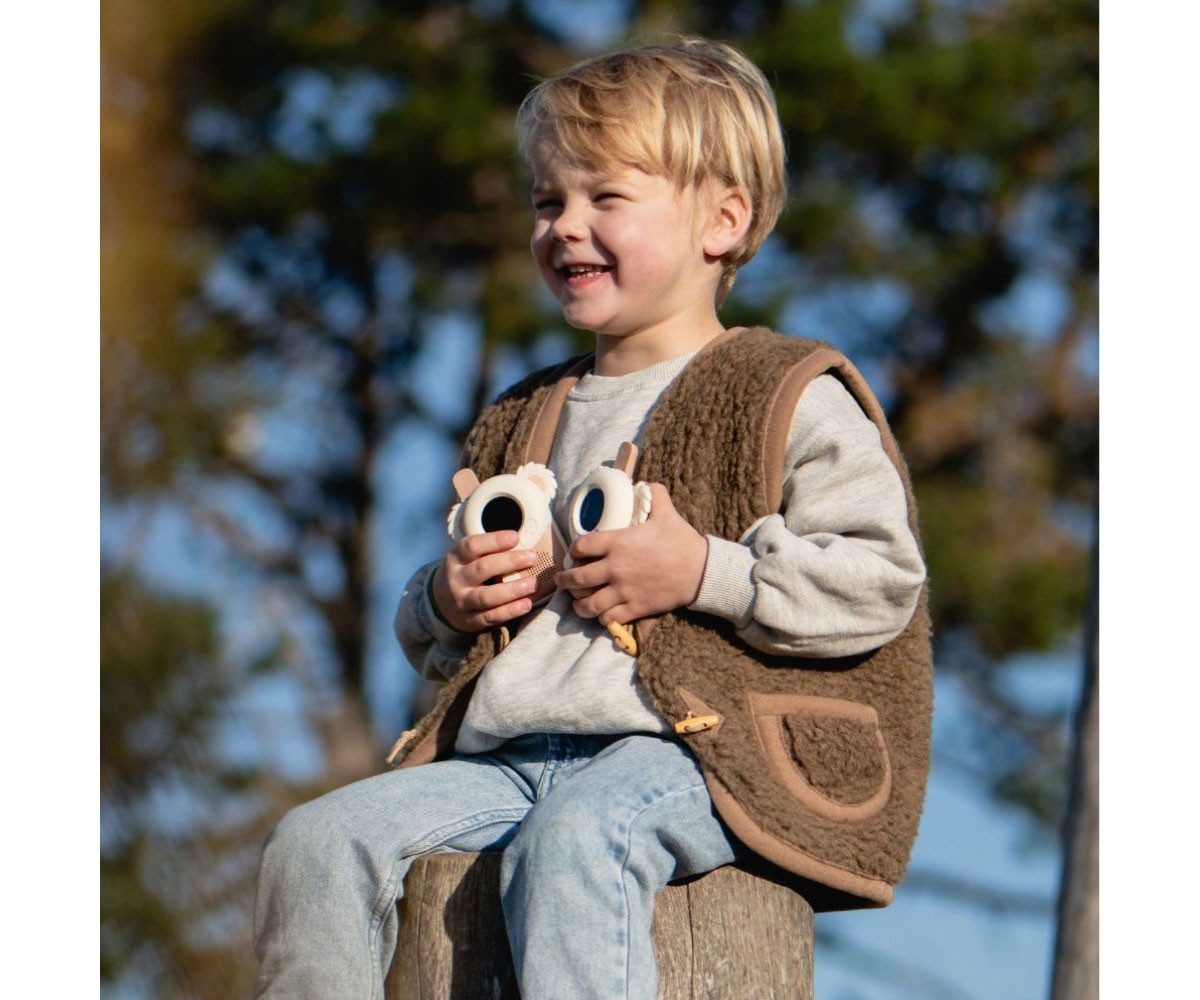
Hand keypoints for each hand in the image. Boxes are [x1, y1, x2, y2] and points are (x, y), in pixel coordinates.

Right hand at [431, 531, 540, 632]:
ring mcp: (461, 602)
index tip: (516, 537)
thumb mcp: (466, 557)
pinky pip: (491, 617)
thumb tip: (523, 542)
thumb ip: (488, 550)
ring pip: (487, 596)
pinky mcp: (469, 620)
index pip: (472, 546)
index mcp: (455, 558)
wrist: (440, 604)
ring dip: (513, 590)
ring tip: (533, 584)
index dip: (494, 541)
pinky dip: (510, 611)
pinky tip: (526, 604)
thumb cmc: (465, 573)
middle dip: (509, 562)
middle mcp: (455, 579)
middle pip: (482, 569)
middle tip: (533, 557)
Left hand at [554, 483, 707, 626]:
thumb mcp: (666, 513)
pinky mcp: (634, 608)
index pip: (581, 546)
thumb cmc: (681, 541)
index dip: (573, 550)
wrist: (701, 570)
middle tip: (563, 580)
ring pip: (589, 604)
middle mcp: (615, 568)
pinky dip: (601, 617)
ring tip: (577, 602)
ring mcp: (623, 590)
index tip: (574, 553)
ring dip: (579, 604)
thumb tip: (646, 483)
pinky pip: (608, 617)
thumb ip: (654, 495)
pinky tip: (600, 613)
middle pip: (577, 577)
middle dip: (566, 580)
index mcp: (618, 543)